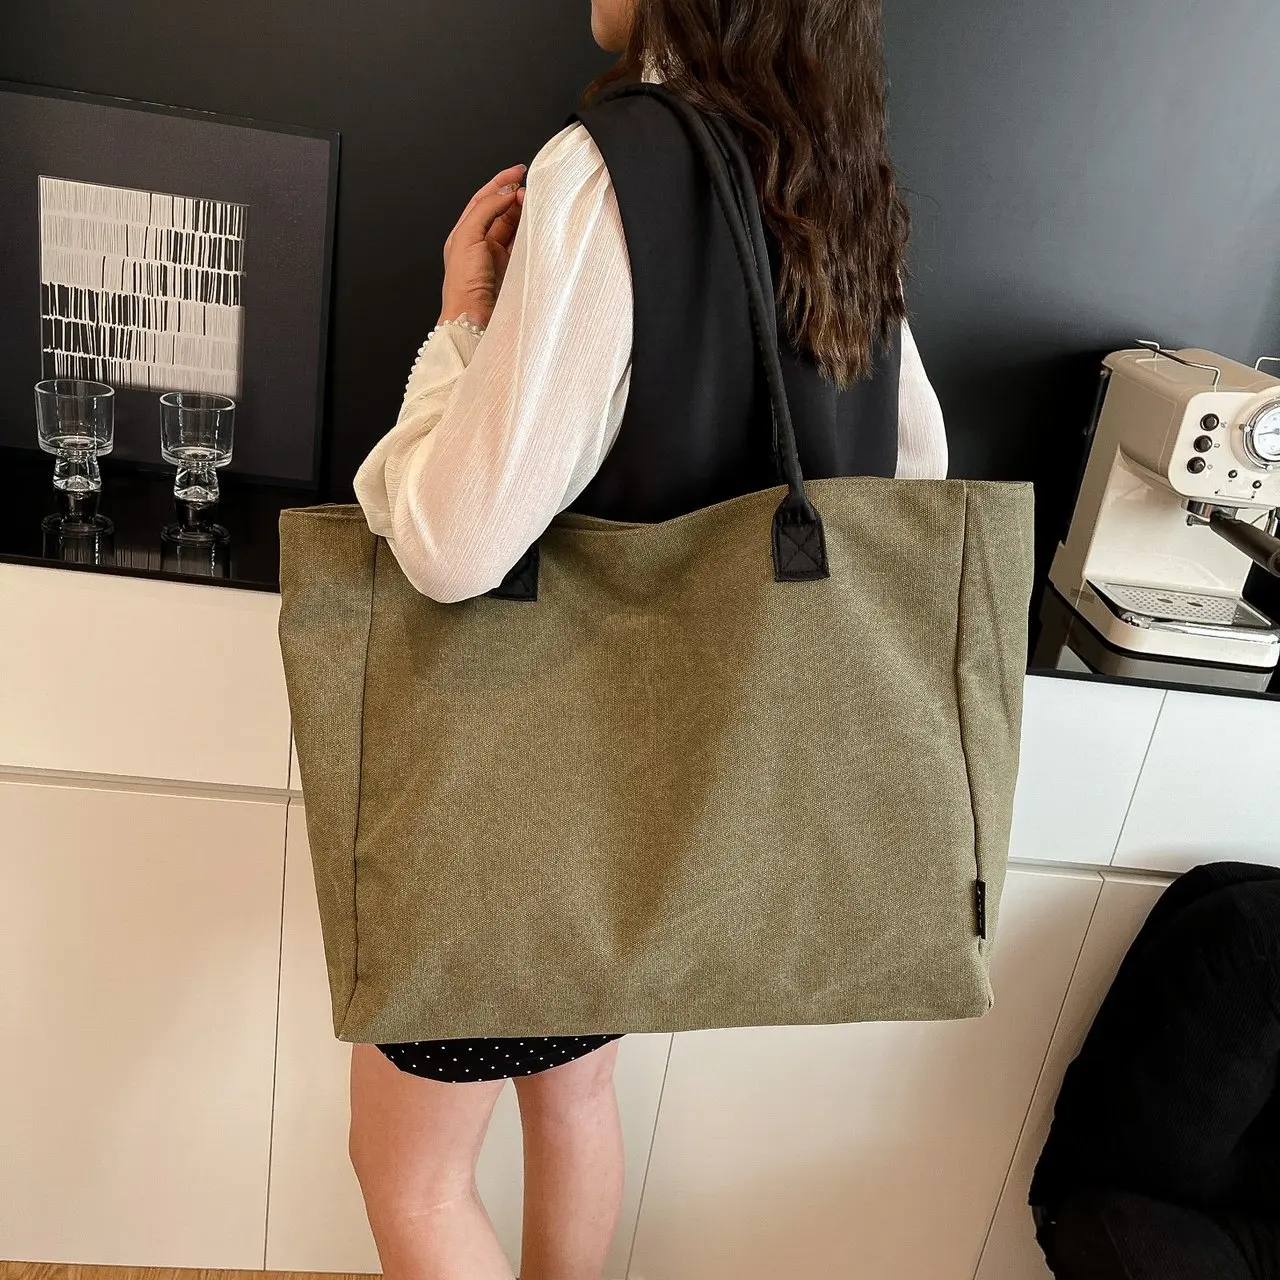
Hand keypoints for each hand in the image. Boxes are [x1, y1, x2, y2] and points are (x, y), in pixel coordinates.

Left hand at [440, 163, 526, 328]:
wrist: (473, 318)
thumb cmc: (463, 284)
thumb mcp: (467, 236)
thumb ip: (485, 209)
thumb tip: (504, 193)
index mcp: (464, 233)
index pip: (483, 199)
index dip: (500, 183)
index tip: (517, 172)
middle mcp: (480, 243)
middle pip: (501, 210)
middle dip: (515, 196)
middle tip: (530, 190)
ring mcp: (497, 257)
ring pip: (514, 226)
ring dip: (524, 213)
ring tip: (535, 204)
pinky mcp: (512, 270)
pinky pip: (524, 245)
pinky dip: (531, 232)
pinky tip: (537, 225)